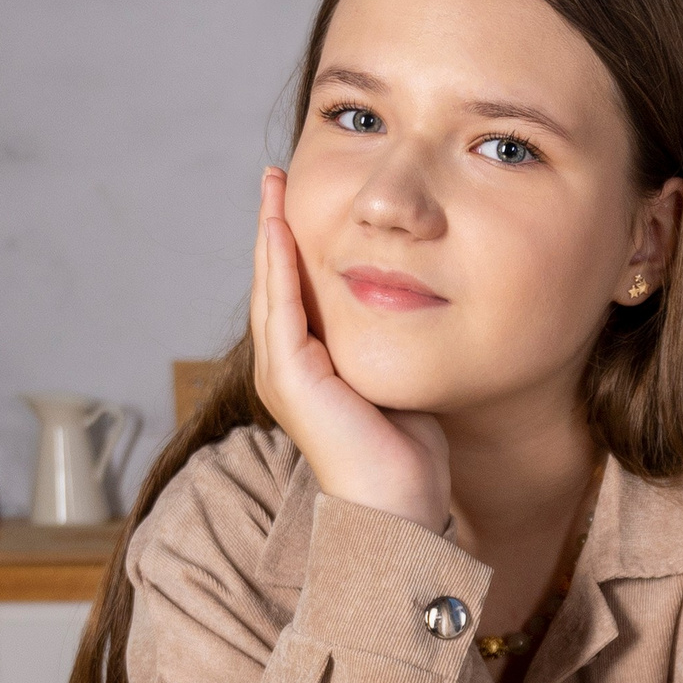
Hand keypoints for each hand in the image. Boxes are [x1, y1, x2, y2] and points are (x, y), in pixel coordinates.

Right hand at [249, 166, 450, 531]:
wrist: (400, 506)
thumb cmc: (408, 455)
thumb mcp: (397, 376)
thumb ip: (390, 342)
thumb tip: (412, 305)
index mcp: (308, 368)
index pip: (294, 292)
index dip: (294, 245)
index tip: (299, 199)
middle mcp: (286, 368)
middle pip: (274, 281)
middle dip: (275, 225)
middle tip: (277, 175)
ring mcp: (284, 374)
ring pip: (271, 286)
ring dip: (271, 231)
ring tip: (274, 185)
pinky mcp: (292, 378)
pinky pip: (282, 307)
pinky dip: (280, 264)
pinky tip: (282, 226)